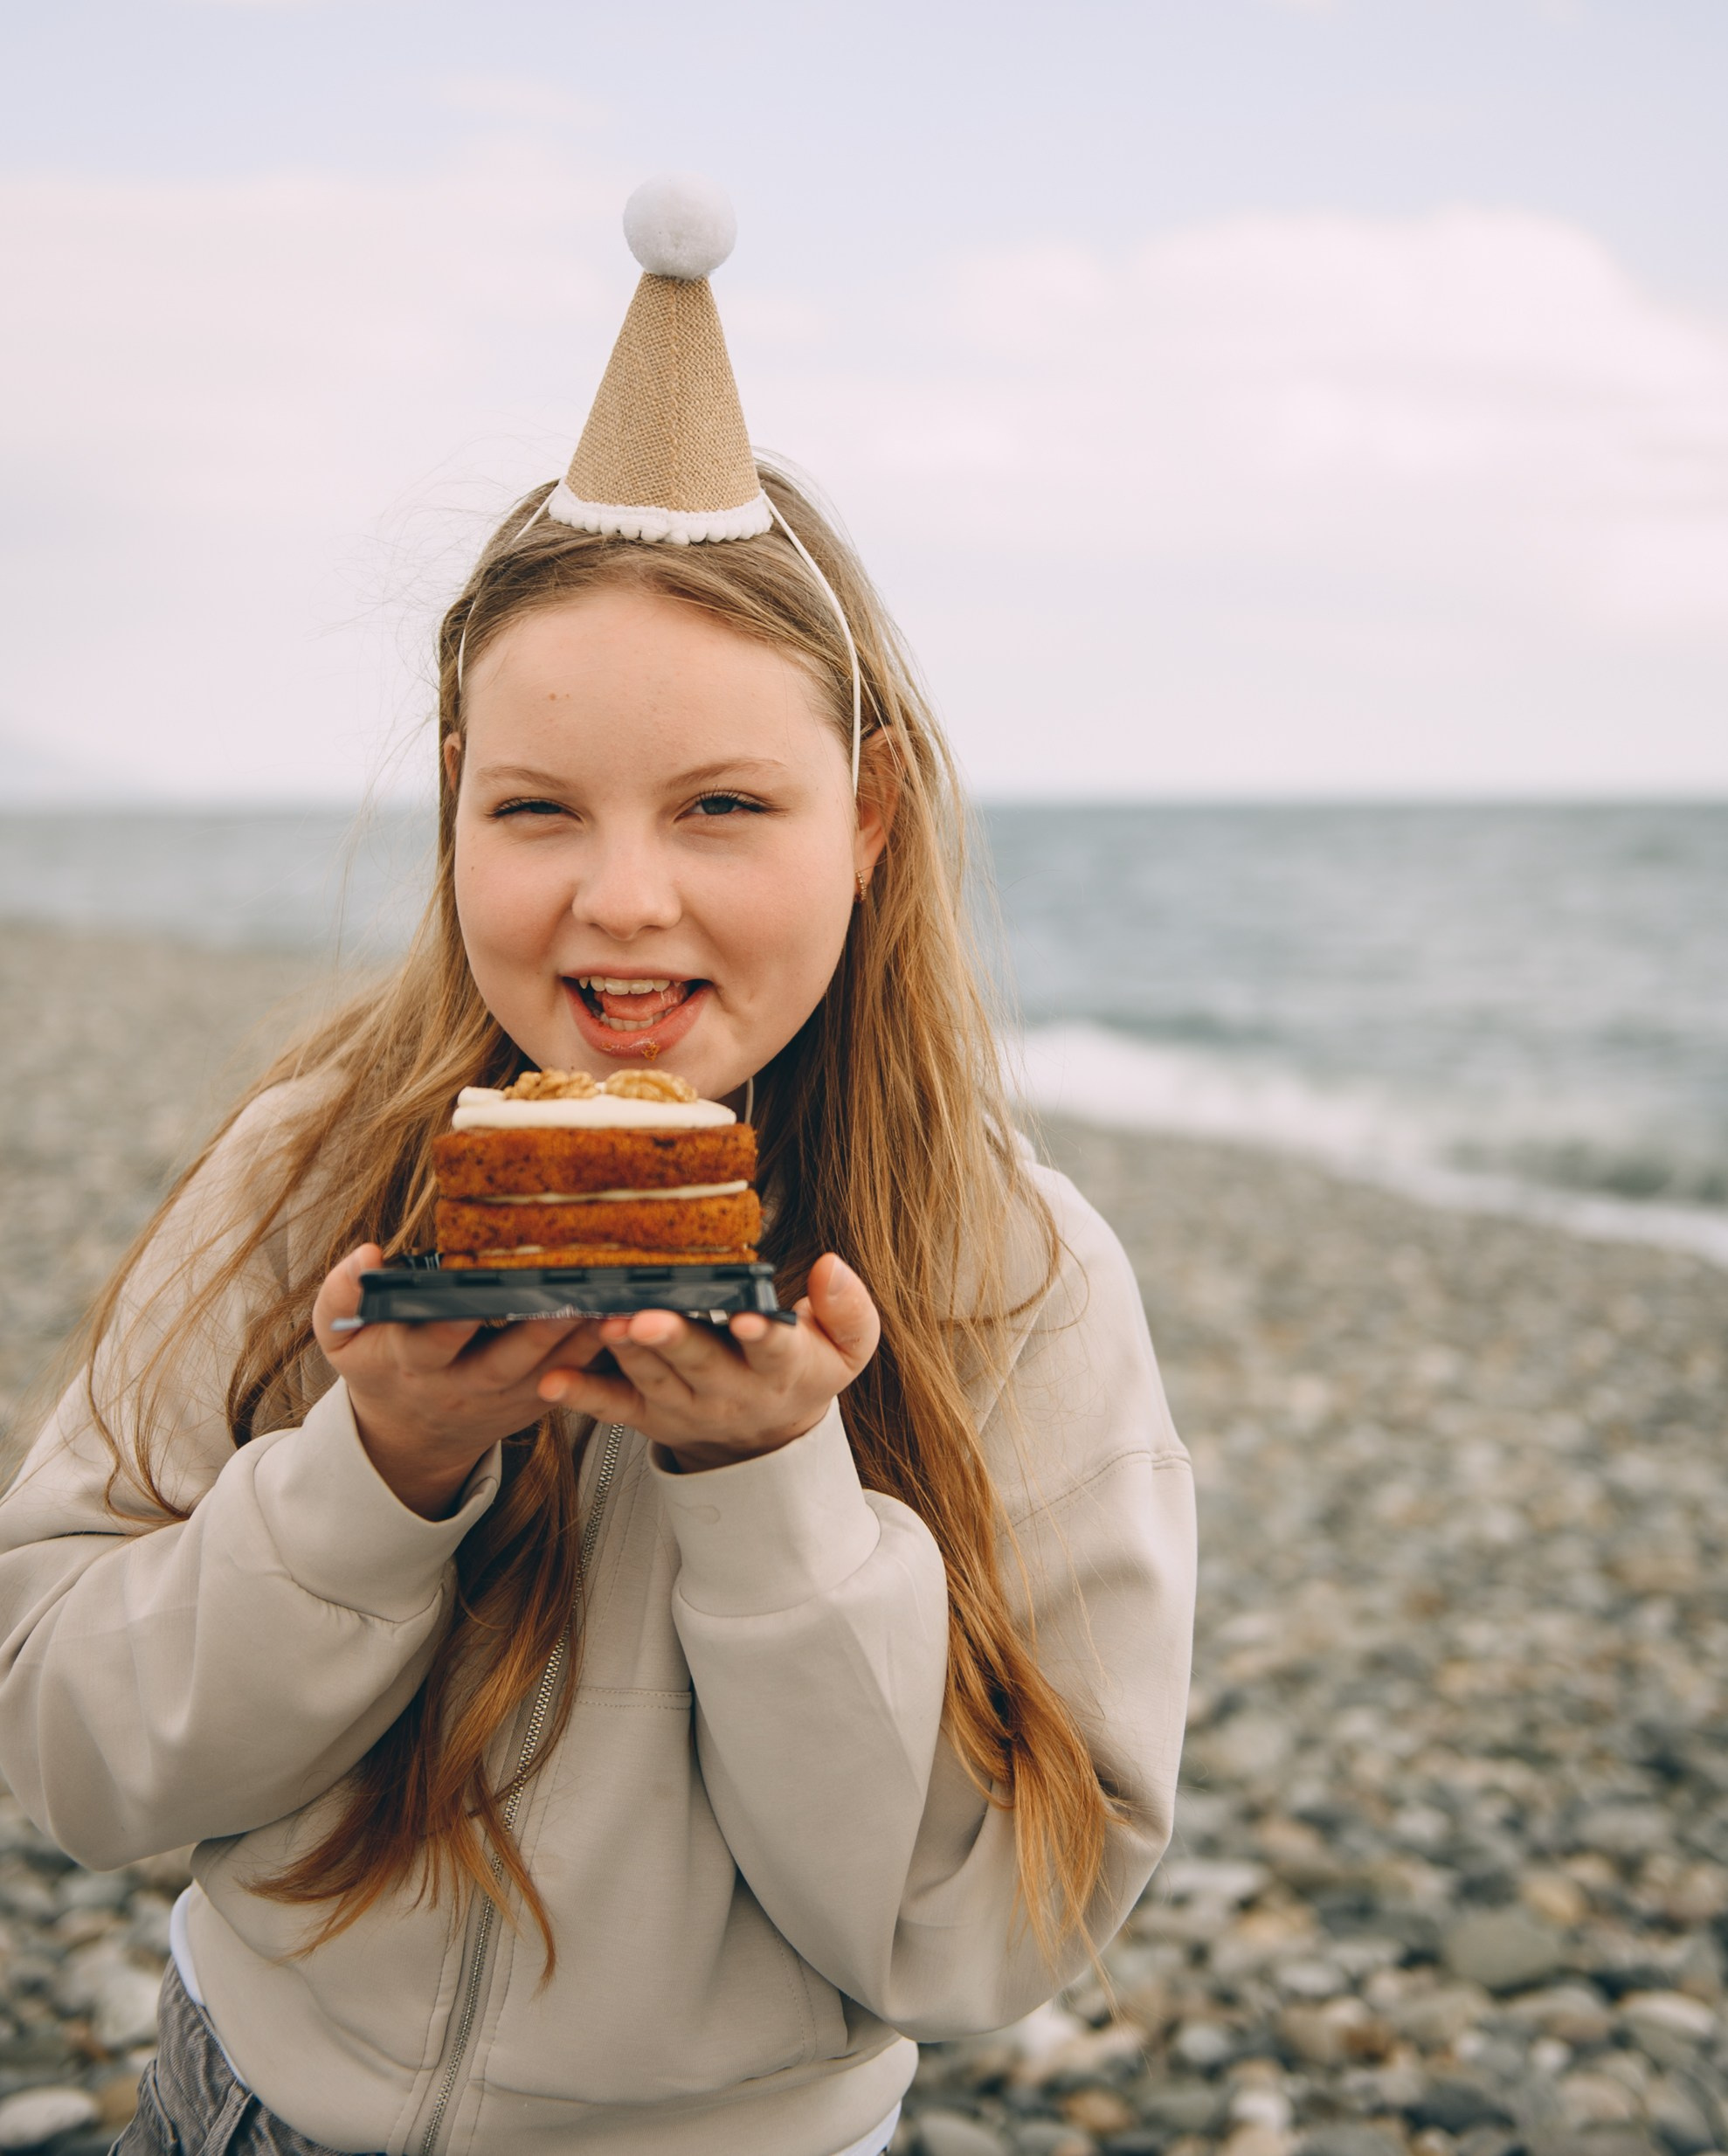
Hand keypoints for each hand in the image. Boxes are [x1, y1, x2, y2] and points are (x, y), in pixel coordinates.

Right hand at [312, 1245, 609, 1518]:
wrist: (411, 1433)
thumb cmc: (379, 1365)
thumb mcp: (341, 1335)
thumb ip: (341, 1293)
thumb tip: (366, 1254)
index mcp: (411, 1364)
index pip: (431, 1342)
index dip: (454, 1320)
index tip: (475, 1290)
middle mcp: (461, 1385)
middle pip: (505, 1360)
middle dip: (538, 1328)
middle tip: (572, 1290)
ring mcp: (504, 1398)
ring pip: (549, 1368)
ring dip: (582, 1335)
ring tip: (614, 1295)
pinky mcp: (536, 1401)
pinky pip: (573, 1374)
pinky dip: (599, 1346)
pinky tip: (624, 1314)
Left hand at [535, 1253, 879, 1473]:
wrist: (767, 1435)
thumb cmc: (804, 1369)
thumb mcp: (847, 1347)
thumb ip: (848, 1309)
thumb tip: (830, 1266)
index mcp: (783, 1369)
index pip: (774, 1349)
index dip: (761, 1333)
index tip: (747, 1316)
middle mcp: (731, 1393)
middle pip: (702, 1363)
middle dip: (674, 1340)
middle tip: (648, 1317)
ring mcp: (685, 1407)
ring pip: (654, 1378)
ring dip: (626, 1353)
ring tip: (605, 1323)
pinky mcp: (649, 1415)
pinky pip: (614, 1407)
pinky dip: (582, 1395)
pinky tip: (553, 1379)